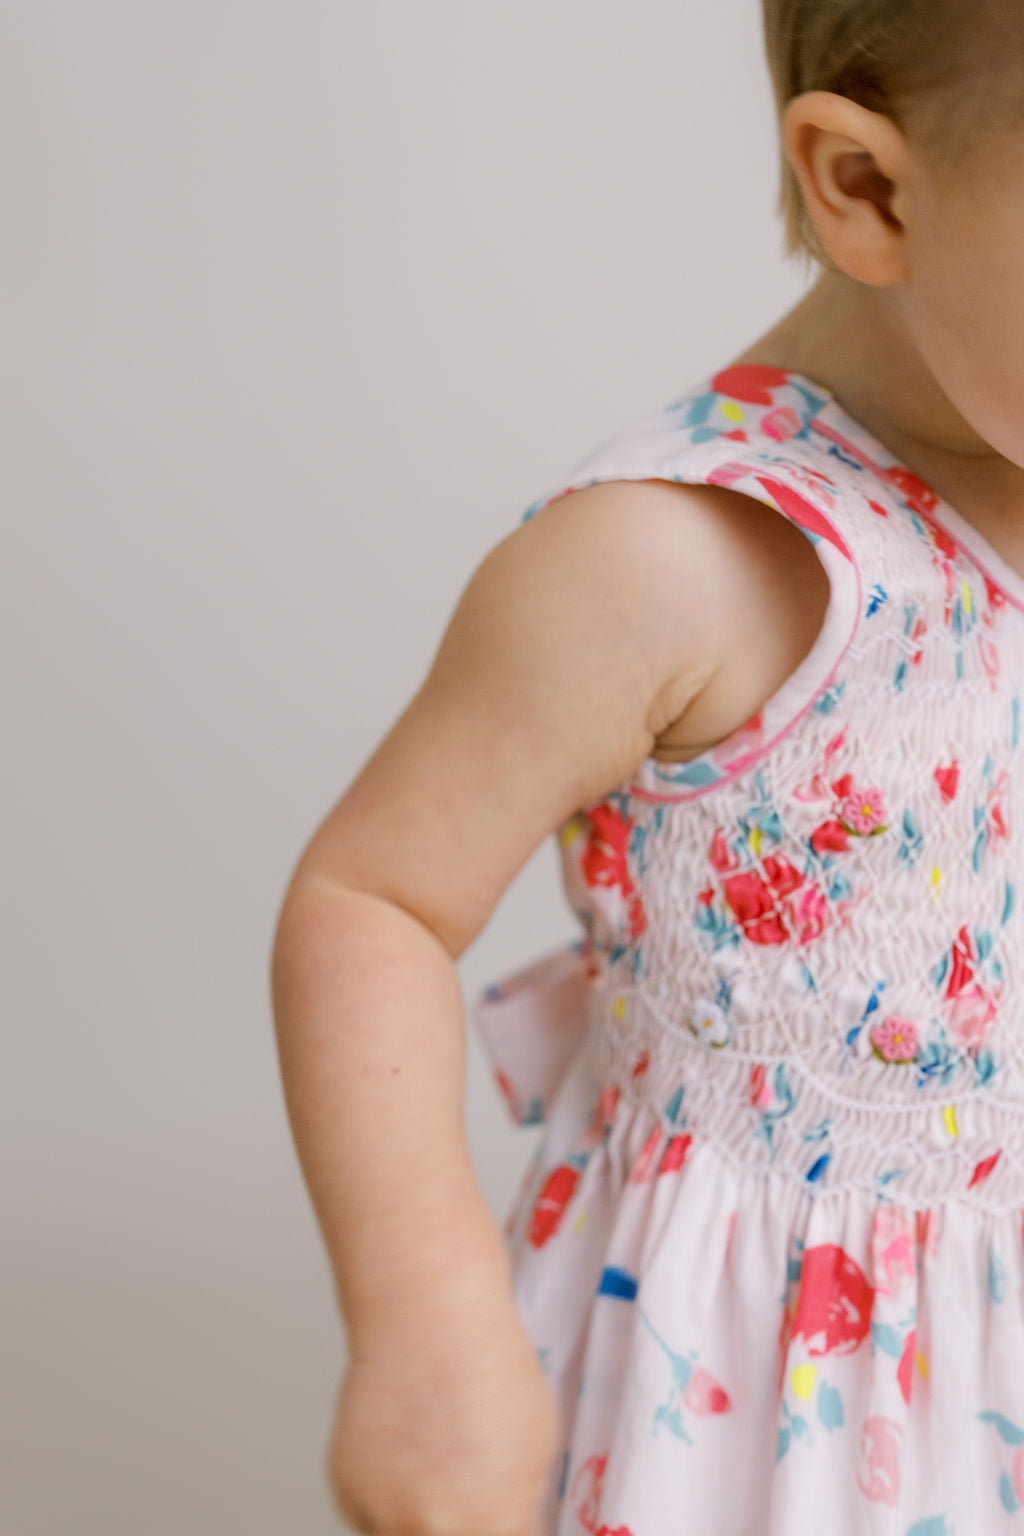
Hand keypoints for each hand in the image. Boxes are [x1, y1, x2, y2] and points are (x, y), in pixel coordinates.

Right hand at [326, 1288, 560, 1535]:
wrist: (428, 1322)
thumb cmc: (487, 1368)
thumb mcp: (537, 1448)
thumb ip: (518, 1503)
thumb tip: (510, 1523)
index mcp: (493, 1525)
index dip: (500, 1529)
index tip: (497, 1517)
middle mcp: (434, 1531)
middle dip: (459, 1527)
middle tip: (463, 1492)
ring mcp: (385, 1517)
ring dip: (418, 1521)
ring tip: (432, 1468)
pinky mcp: (347, 1495)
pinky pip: (372, 1517)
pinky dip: (386, 1495)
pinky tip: (402, 1450)